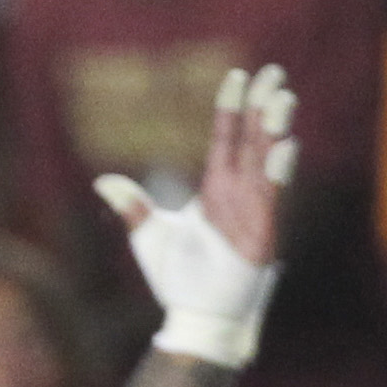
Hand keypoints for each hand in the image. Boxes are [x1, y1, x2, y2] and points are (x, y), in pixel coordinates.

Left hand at [96, 65, 290, 366]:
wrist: (193, 314)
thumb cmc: (176, 278)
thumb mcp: (148, 236)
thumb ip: (133, 206)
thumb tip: (103, 182)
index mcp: (215, 188)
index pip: (226, 139)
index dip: (232, 108)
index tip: (237, 76)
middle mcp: (238, 192)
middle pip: (254, 139)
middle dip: (263, 106)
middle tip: (274, 73)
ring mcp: (253, 208)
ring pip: (267, 159)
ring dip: (275, 129)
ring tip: (282, 97)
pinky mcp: (262, 230)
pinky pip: (272, 195)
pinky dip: (278, 171)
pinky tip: (283, 146)